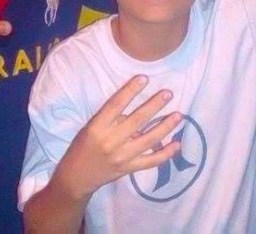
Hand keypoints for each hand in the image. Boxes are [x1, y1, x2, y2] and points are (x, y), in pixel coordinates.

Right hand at [52, 75, 182, 202]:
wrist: (77, 177)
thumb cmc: (83, 145)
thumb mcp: (91, 127)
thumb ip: (111, 117)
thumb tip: (135, 106)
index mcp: (98, 127)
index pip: (116, 105)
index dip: (130, 90)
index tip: (144, 78)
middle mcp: (110, 141)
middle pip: (136, 120)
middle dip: (154, 106)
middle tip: (168, 93)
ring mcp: (122, 157)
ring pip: (148, 140)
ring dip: (165, 127)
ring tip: (178, 115)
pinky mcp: (129, 169)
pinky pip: (151, 161)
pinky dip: (165, 154)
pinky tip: (177, 144)